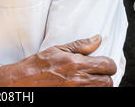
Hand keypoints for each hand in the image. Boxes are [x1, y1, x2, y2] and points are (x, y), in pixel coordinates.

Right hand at [0, 35, 116, 86]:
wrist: (25, 80)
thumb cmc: (40, 64)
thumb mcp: (59, 49)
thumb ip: (80, 45)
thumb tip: (97, 39)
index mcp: (76, 64)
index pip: (107, 65)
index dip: (108, 63)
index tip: (103, 61)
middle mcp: (79, 80)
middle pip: (108, 81)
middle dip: (105, 75)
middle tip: (97, 71)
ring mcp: (77, 91)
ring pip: (102, 90)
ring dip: (98, 83)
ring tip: (89, 78)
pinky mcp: (73, 96)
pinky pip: (90, 94)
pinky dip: (90, 89)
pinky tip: (82, 84)